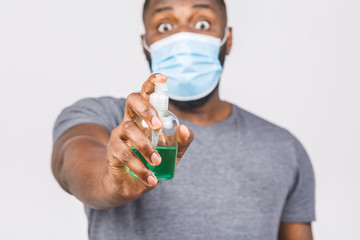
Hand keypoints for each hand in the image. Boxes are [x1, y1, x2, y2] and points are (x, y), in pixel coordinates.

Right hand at [104, 73, 193, 205]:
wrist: (130, 186)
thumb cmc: (151, 162)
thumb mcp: (171, 153)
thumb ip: (181, 142)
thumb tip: (185, 129)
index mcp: (144, 118)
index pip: (146, 94)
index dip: (152, 83)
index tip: (163, 77)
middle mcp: (130, 121)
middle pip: (131, 101)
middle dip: (145, 109)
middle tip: (157, 125)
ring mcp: (119, 135)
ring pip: (128, 129)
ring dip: (145, 146)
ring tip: (157, 162)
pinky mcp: (112, 152)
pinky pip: (124, 154)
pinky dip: (140, 168)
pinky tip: (151, 179)